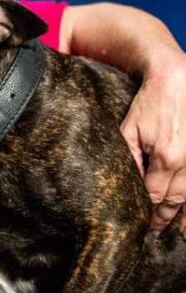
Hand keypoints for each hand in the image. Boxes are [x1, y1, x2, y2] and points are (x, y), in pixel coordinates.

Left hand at [119, 48, 185, 230]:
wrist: (177, 79)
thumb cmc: (150, 103)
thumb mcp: (130, 128)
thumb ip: (128, 157)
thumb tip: (129, 182)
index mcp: (165, 157)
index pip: (154, 195)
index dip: (147, 210)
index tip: (140, 222)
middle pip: (176, 200)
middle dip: (164, 217)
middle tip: (155, 230)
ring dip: (185, 214)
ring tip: (177, 230)